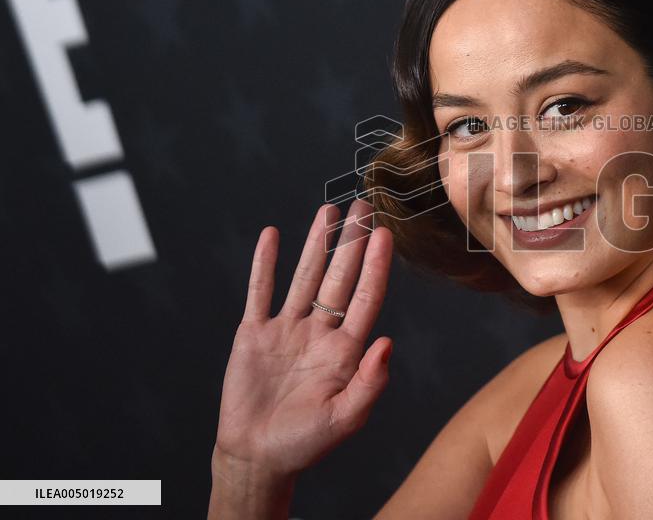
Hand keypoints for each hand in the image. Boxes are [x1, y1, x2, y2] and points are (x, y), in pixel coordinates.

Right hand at [214, 199, 393, 478]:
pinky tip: (272, 236)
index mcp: (345, 351)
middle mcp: (319, 333)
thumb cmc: (304, 443)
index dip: (376, 266)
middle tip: (361, 205)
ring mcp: (287, 330)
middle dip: (350, 242)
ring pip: (304, 277)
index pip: (365, 297)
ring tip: (328, 211)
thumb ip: (369, 383)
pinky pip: (260, 292)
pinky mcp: (255, 334)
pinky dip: (264, 264)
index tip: (385, 234)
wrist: (256, 456)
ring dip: (315, 244)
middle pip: (338, 277)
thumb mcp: (345, 419)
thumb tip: (387, 343)